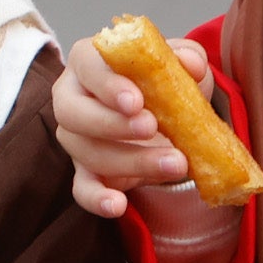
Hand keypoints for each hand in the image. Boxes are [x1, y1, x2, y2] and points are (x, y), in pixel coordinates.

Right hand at [51, 32, 214, 217]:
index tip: (136, 100)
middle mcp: (72, 98)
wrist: (167, 120)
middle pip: (71, 112)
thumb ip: (187, 58)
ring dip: (131, 161)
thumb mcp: (180, 64)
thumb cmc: (162, 84)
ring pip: (86, 152)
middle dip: (111, 123)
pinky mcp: (85, 172)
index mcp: (89, 62)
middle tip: (151, 128)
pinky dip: (97, 199)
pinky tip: (117, 205)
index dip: (107, 84)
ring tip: (176, 163)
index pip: (86, 66)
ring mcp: (76, 138)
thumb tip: (191, 66)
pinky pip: (81, 189)